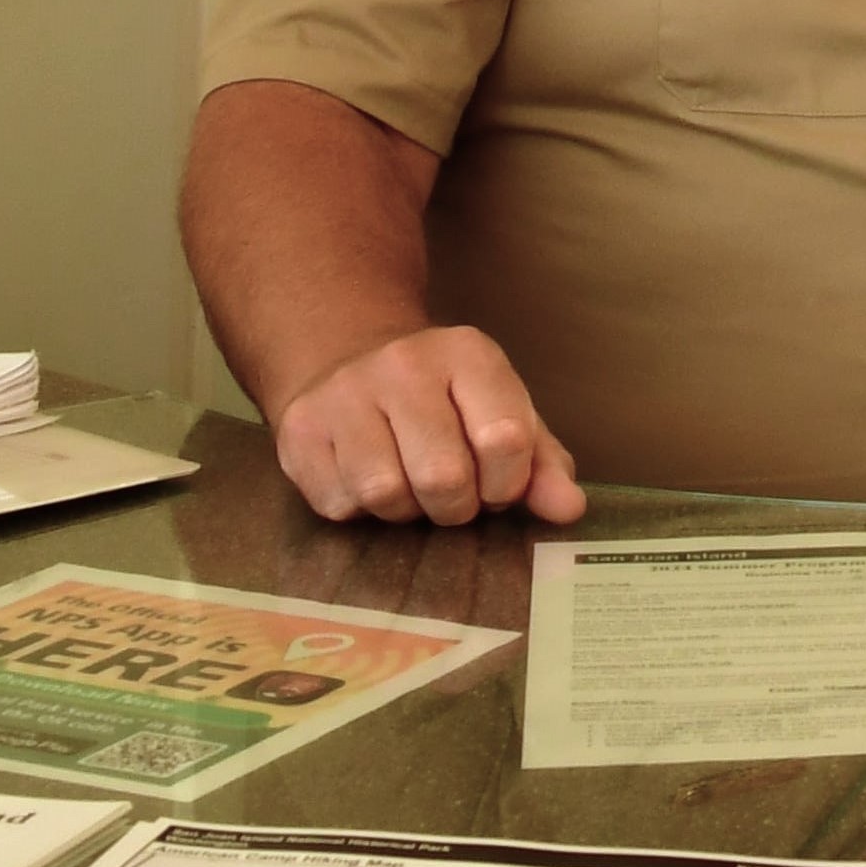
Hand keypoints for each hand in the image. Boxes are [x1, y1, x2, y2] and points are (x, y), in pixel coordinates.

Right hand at [269, 324, 586, 527]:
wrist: (345, 358)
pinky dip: (361, 510)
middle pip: (443, 477)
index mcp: (468, 355)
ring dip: (407, 510)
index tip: (498, 485)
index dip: (507, 484)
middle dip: (457, 506)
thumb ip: (542, 464)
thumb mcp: (503, 414)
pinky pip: (339, 503)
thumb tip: (567, 509)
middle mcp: (403, 364)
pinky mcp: (298, 429)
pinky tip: (367, 481)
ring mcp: (343, 393)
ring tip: (410, 487)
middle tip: (453, 495)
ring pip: (385, 493)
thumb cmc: (444, 402)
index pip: (504, 440)